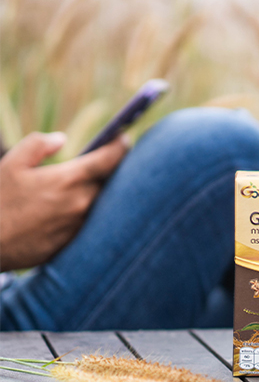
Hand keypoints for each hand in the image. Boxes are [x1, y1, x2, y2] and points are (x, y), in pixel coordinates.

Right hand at [0, 132, 127, 270]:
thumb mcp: (11, 164)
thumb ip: (38, 145)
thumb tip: (62, 139)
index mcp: (69, 179)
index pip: (111, 159)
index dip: (121, 146)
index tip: (124, 139)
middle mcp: (82, 202)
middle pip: (111, 182)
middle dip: (113, 170)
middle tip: (110, 160)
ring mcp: (81, 225)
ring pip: (103, 204)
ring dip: (101, 192)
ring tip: (95, 182)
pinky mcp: (76, 242)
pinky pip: (91, 222)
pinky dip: (90, 211)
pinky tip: (78, 207)